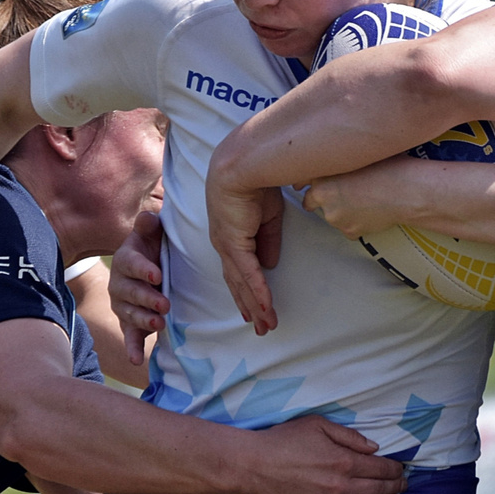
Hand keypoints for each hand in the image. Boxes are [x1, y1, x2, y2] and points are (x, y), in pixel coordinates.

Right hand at [109, 211, 167, 365]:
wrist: (149, 268)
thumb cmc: (153, 248)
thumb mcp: (152, 234)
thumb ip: (149, 225)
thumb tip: (148, 218)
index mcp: (126, 260)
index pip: (131, 264)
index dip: (143, 269)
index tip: (157, 275)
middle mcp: (120, 284)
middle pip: (130, 293)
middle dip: (146, 299)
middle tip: (165, 304)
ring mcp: (123, 306)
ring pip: (128, 314)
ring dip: (143, 320)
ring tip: (159, 324)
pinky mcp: (129, 324)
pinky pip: (129, 337)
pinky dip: (132, 348)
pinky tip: (137, 360)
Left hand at [204, 168, 282, 334]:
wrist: (242, 165)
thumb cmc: (255, 183)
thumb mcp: (267, 217)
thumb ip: (267, 241)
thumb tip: (270, 265)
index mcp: (230, 236)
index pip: (238, 270)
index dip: (246, 291)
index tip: (254, 309)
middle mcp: (224, 245)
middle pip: (237, 283)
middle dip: (249, 307)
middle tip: (260, 328)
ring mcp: (227, 245)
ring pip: (243, 284)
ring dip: (256, 306)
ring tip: (267, 325)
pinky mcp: (234, 242)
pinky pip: (249, 272)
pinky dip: (258, 290)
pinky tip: (266, 306)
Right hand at [240, 415, 403, 493]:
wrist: (253, 465)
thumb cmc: (283, 441)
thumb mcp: (317, 424)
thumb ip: (348, 436)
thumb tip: (373, 448)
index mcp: (344, 461)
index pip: (381, 468)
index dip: (395, 469)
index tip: (401, 469)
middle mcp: (342, 486)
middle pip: (378, 489)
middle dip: (395, 487)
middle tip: (403, 486)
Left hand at [301, 156, 418, 238]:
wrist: (407, 191)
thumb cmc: (388, 166)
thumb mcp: (357, 155)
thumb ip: (337, 161)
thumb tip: (329, 160)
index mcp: (321, 177)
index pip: (302, 181)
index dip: (308, 181)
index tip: (310, 182)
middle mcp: (323, 199)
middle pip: (311, 201)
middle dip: (322, 198)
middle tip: (340, 192)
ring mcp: (336, 218)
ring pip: (332, 215)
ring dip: (341, 210)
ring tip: (363, 199)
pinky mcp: (350, 232)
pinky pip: (348, 228)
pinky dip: (356, 222)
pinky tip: (370, 212)